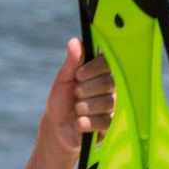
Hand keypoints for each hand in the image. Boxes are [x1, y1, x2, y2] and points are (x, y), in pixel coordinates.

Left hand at [45, 37, 114, 153]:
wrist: (56, 127)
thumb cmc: (61, 100)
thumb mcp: (63, 79)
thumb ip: (71, 62)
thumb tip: (75, 41)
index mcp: (101, 74)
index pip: (108, 63)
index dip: (93, 69)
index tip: (78, 75)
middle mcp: (111, 88)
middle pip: (107, 83)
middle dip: (84, 90)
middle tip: (75, 95)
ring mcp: (113, 107)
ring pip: (105, 103)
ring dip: (83, 107)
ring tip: (76, 110)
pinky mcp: (111, 125)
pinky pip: (104, 121)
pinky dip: (85, 123)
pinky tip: (78, 123)